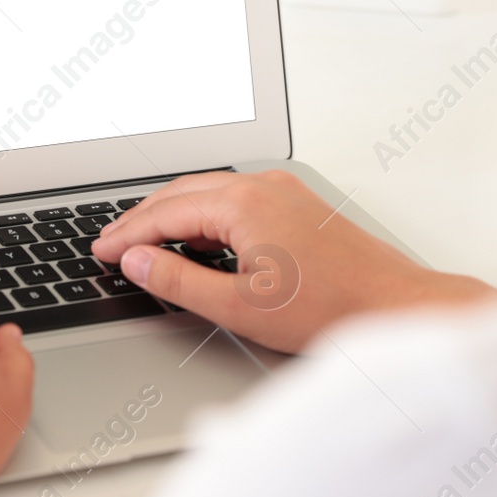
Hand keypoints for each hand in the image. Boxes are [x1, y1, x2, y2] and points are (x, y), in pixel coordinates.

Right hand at [92, 170, 496, 353]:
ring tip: (145, 242)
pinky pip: (235, 198)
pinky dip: (204, 214)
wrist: (395, 307)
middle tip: (112, 243)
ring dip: (172, 213)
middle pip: (182, 192)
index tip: (100, 250)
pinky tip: (197, 239)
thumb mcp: (239, 307)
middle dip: (142, 218)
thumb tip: (137, 261)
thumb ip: (180, 281)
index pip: (165, 213)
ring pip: (209, 192)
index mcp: (243, 204)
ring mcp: (283, 191)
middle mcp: (262, 186)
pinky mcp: (297, 205)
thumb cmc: (330, 309)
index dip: (126, 234)